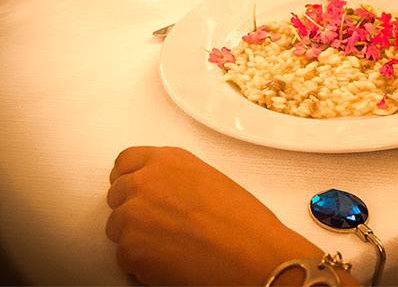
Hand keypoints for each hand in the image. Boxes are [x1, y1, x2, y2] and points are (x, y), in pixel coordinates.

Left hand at [106, 146, 321, 284]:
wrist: (253, 253)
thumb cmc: (244, 222)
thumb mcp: (210, 180)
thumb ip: (177, 179)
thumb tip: (163, 193)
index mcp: (168, 160)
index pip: (126, 162)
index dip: (130, 179)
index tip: (135, 191)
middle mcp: (145, 181)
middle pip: (117, 195)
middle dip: (132, 210)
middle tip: (159, 226)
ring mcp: (133, 214)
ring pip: (117, 228)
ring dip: (135, 238)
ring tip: (171, 246)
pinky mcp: (130, 248)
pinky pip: (124, 258)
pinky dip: (141, 265)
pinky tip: (170, 262)